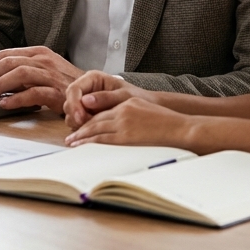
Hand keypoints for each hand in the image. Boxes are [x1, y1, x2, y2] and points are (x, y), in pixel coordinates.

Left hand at [0, 46, 80, 113]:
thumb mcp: (41, 72)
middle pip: (8, 62)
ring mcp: (51, 74)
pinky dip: (16, 99)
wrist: (92, 94)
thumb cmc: (64, 85)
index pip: (5, 55)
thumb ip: (21, 73)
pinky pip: (33, 93)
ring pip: (19, 74)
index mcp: (37, 52)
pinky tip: (5, 105)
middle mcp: (43, 60)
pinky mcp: (58, 91)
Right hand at [63, 71, 146, 128]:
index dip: (74, 104)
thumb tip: (86, 101)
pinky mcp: (85, 113)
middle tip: (89, 125)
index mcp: (92, 79)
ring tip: (95, 126)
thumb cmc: (137, 97)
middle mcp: (85, 88)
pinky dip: (82, 127)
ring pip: (70, 113)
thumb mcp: (124, 96)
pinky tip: (94, 129)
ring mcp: (84, 101)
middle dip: (76, 115)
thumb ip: (106, 98)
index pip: (73, 89)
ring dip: (78, 122)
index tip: (81, 117)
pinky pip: (76, 121)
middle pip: (68, 102)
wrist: (145, 106)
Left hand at [64, 98, 190, 147]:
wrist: (179, 127)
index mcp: (126, 103)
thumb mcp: (143, 108)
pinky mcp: (126, 135)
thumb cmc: (165, 121)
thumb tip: (113, 119)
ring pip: (96, 129)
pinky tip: (83, 146)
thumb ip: (127, 110)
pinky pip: (103, 139)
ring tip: (72, 143)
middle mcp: (122, 111)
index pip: (102, 112)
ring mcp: (123, 123)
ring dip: (82, 136)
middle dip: (81, 129)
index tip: (80, 126)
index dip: (89, 119)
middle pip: (95, 120)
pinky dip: (91, 142)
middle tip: (70, 137)